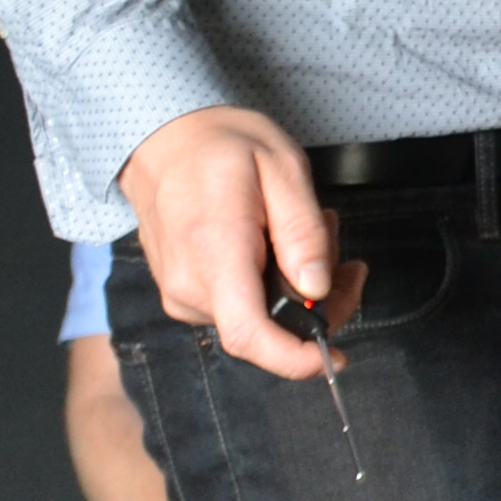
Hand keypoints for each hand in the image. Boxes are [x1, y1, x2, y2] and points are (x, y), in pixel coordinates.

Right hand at [119, 107, 355, 382]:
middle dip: (318, 300)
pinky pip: (239, 306)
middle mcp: (189, 286)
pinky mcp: (183, 294)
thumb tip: (318, 288)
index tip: (333, 356)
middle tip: (338, 245)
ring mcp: (181, 294)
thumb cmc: (222, 146)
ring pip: (257, 317)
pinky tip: (275, 242)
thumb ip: (301, 231)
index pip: (249, 334)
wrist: (162, 141)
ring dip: (296, 285)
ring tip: (301, 228)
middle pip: (267, 328)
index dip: (295, 359)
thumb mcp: (281, 168)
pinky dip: (271, 284)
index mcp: (214, 254)